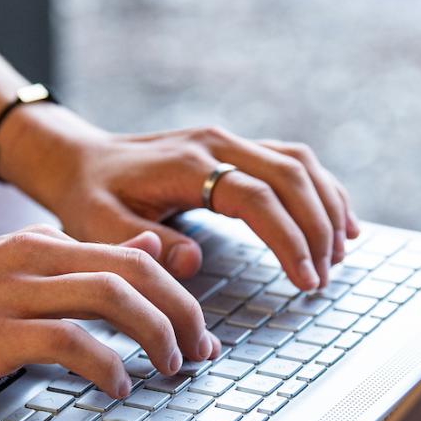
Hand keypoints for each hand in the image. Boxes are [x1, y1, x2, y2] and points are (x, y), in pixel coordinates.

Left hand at [0, 108, 360, 290]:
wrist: (80, 161)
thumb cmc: (89, 198)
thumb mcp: (100, 226)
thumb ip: (145, 244)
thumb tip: (193, 263)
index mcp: (186, 163)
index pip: (254, 197)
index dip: (287, 238)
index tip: (305, 278)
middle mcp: (215, 143)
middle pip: (289, 176)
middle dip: (316, 228)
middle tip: (323, 277)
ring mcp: (228, 141)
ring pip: (298, 163)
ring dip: (326, 206)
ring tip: (340, 254)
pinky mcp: (235, 149)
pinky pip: (291, 161)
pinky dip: (321, 189)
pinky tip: (339, 221)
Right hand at [0, 225, 218, 399]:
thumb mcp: (10, 269)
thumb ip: (73, 262)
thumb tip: (139, 250)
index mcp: (41, 243)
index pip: (136, 253)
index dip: (179, 293)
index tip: (198, 331)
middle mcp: (34, 258)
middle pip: (139, 270)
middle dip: (184, 314)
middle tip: (200, 353)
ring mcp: (14, 293)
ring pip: (115, 298)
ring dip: (158, 336)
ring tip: (170, 369)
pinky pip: (70, 341)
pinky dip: (108, 365)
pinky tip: (118, 387)